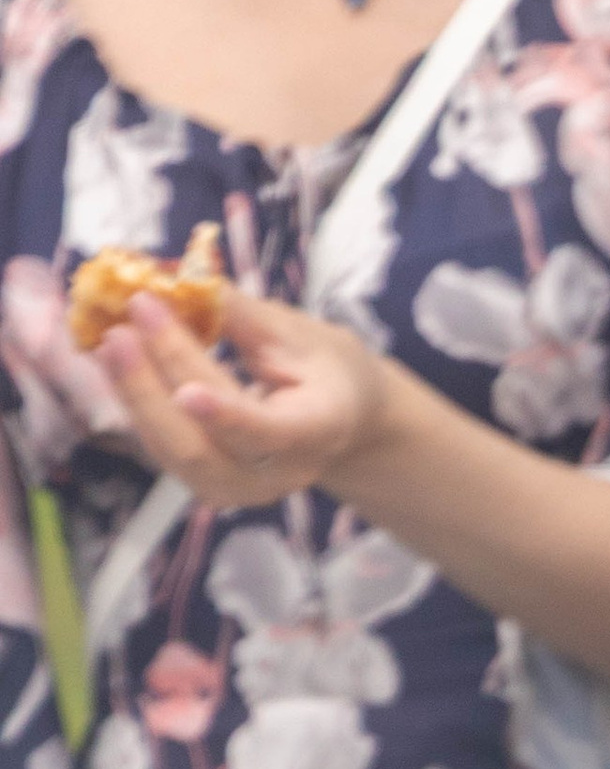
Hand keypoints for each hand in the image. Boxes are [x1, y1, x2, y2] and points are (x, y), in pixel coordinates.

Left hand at [99, 288, 393, 509]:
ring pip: (172, 454)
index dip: (226, 416)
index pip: (268, 433)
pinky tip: (116, 360)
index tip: (185, 391)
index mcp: (317, 434)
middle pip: (202, 448)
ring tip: (110, 339)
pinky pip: (161, 448)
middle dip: (156, 390)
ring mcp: (238, 488)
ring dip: (135, 395)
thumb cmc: (325, 369)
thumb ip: (241, 315)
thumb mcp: (300, 335)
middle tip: (123, 330)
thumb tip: (180, 279)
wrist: (341, 420)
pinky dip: (136, 402)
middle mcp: (277, 476)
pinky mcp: (205, 482)